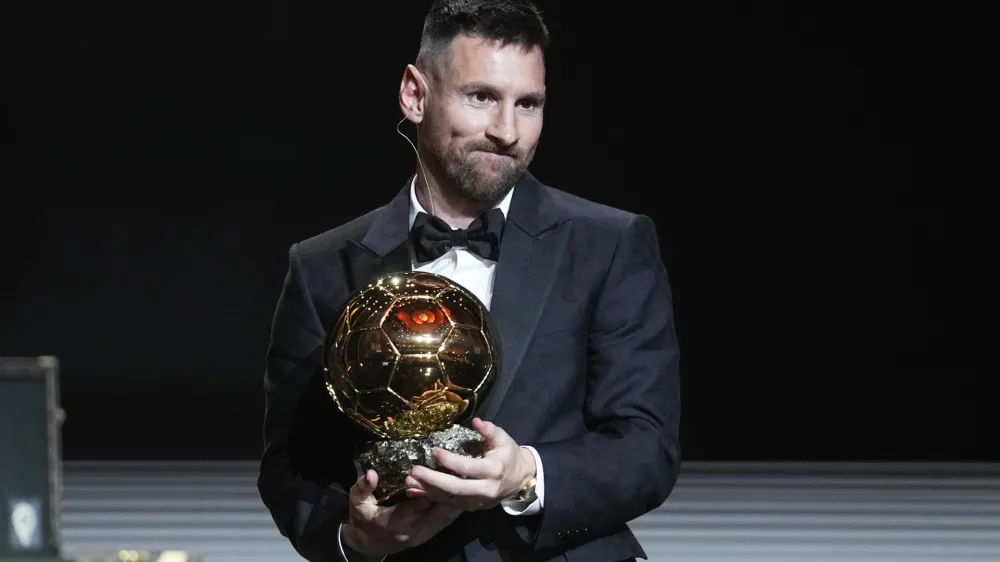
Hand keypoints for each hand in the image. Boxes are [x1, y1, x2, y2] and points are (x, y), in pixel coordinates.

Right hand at [342, 470, 462, 556]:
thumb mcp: (357, 502)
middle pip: (436, 512)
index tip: (439, 472)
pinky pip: (445, 521)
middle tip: (464, 474)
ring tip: (469, 480)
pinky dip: (455, 508)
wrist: (367, 543)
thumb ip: (363, 488)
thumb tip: (371, 474)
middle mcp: (411, 531)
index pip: (414, 507)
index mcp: (392, 522)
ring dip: (456, 501)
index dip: (426, 490)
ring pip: (444, 518)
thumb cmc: (363, 518)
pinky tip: (465, 494)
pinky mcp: (429, 534)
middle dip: (449, 494)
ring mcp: (422, 535)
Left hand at [403, 418, 535, 510]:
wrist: (520, 480)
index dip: (449, 461)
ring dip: (427, 491)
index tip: (433, 451)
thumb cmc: (509, 455)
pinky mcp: (471, 507)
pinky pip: (448, 505)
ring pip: (449, 499)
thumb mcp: (503, 439)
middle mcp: (485, 489)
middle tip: (414, 470)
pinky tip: (414, 492)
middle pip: (455, 488)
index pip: (467, 467)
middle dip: (433, 480)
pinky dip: (430, 498)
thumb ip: (489, 430)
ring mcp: (477, 501)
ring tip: (409, 481)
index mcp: (493, 471)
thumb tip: (476, 421)